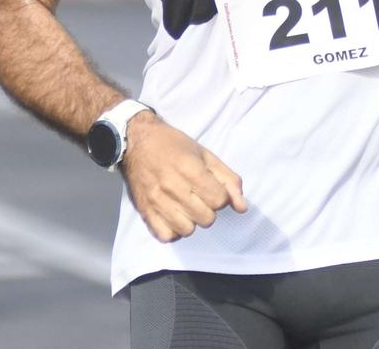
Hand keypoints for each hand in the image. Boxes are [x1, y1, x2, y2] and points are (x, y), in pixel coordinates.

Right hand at [120, 114, 247, 241]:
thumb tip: (242, 207)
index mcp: (190, 169)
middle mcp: (173, 187)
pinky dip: (173, 230)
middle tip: (198, 196)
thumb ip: (228, 179)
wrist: (136, 140)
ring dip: (191, 220)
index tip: (211, 188)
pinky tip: (173, 216)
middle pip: (206, 218)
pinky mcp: (145, 211)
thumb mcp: (205, 154)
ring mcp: (157, 201)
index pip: (219, 200)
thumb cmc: (173, 144)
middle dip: (208, 208)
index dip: (220, 196)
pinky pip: (166, 236)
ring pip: (188, 229)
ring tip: (185, 206)